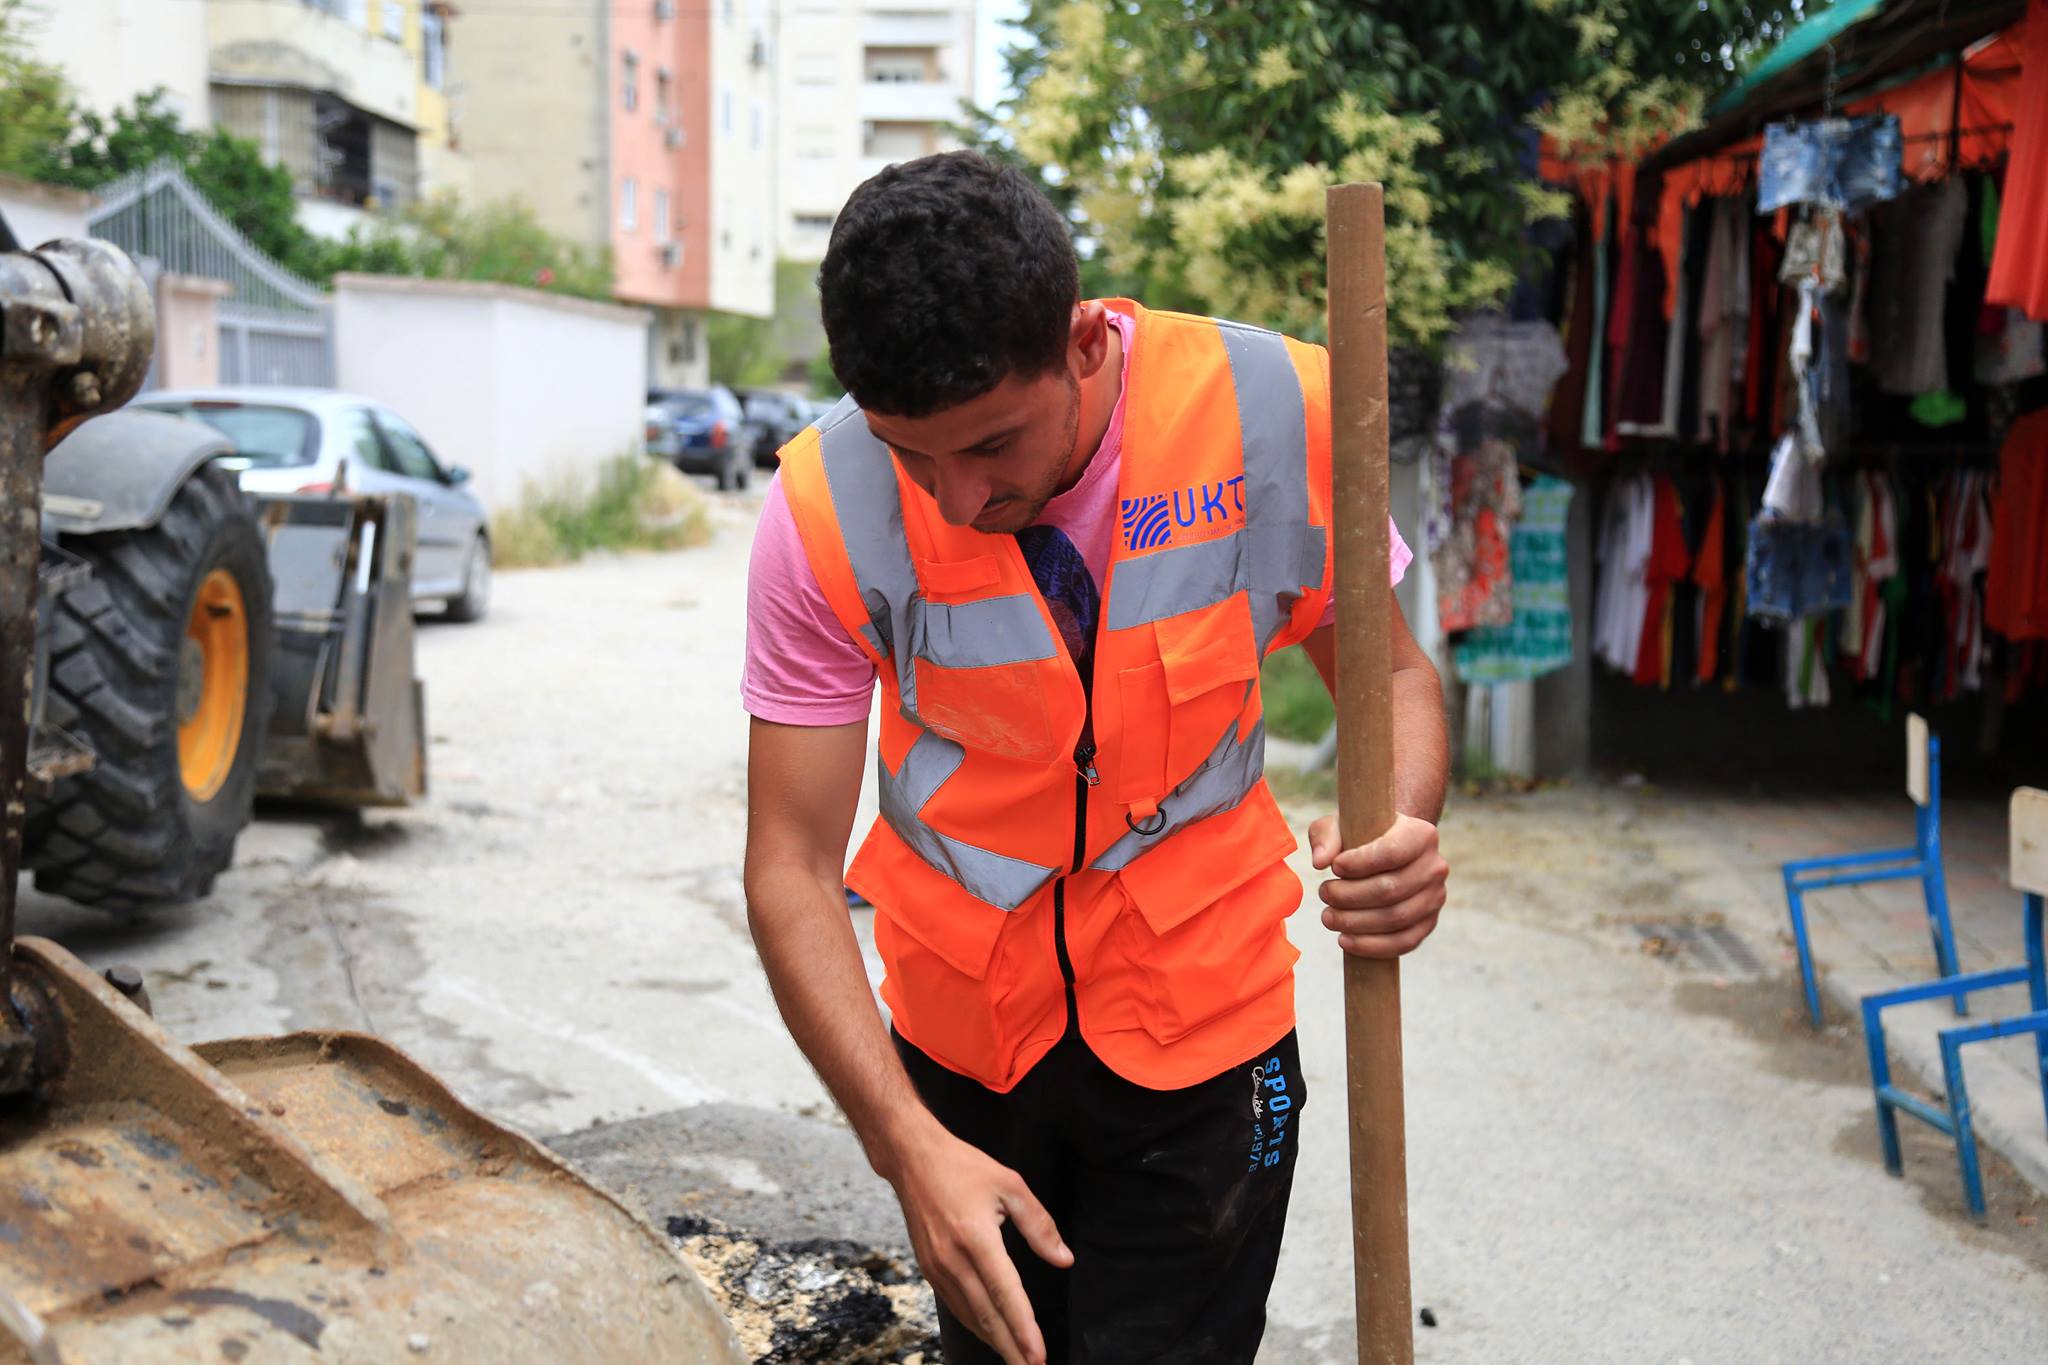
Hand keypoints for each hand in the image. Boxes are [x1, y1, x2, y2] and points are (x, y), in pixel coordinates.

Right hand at [884, 1120, 1071, 1363]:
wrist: (912, 1160)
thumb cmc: (963, 1167)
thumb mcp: (1010, 1185)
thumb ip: (1039, 1225)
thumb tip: (1063, 1259)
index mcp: (976, 1238)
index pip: (1005, 1294)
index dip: (1023, 1328)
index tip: (1038, 1354)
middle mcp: (953, 1259)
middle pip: (986, 1315)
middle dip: (1010, 1348)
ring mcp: (937, 1267)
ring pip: (969, 1315)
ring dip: (994, 1341)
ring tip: (1016, 1360)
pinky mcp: (928, 1268)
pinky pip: (955, 1305)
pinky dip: (975, 1324)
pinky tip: (990, 1333)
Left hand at [1306, 811, 1447, 956]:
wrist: (1385, 851)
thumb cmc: (1360, 835)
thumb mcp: (1339, 824)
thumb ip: (1325, 836)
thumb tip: (1320, 862)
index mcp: (1421, 835)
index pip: (1392, 852)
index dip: (1359, 864)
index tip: (1334, 867)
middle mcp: (1435, 866)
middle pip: (1391, 889)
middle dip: (1350, 896)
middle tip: (1324, 893)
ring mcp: (1435, 897)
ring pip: (1396, 918)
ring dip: (1356, 923)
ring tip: (1328, 917)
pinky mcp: (1428, 923)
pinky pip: (1405, 942)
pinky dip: (1372, 946)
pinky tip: (1345, 940)